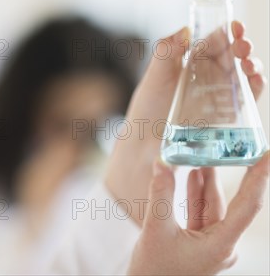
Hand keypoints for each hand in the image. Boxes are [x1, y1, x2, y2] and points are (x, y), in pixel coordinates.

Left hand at [104, 21, 265, 225]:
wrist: (145, 146)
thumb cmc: (146, 110)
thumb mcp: (154, 77)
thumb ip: (165, 52)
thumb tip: (185, 30)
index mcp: (191, 63)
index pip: (214, 42)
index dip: (226, 31)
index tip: (233, 25)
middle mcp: (208, 78)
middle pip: (233, 56)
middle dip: (242, 46)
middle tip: (242, 45)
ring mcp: (219, 97)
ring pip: (243, 76)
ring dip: (251, 65)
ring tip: (248, 63)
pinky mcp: (227, 117)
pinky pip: (247, 99)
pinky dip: (255, 87)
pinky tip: (255, 80)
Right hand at [128, 151, 269, 274]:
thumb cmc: (154, 271)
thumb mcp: (156, 229)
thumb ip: (161, 193)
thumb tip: (163, 163)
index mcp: (221, 245)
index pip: (249, 205)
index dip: (259, 178)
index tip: (267, 155)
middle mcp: (222, 246)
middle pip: (231, 204)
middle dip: (230, 175)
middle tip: (234, 148)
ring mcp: (210, 246)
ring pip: (213, 208)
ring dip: (207, 183)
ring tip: (206, 155)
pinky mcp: (197, 245)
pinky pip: (201, 215)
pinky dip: (195, 196)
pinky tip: (191, 178)